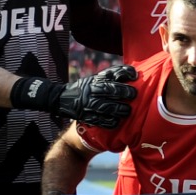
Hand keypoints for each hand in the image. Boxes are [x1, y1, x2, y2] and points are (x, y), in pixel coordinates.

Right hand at [12, 65, 137, 127]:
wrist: (61, 99)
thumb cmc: (84, 88)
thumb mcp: (94, 79)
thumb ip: (110, 77)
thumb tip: (132, 74)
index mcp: (95, 79)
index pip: (112, 73)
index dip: (124, 73)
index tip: (135, 75)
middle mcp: (92, 90)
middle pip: (110, 89)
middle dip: (125, 92)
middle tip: (134, 94)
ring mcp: (88, 103)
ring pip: (107, 106)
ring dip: (120, 109)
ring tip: (127, 111)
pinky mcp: (85, 115)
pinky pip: (99, 120)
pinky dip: (109, 122)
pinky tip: (116, 121)